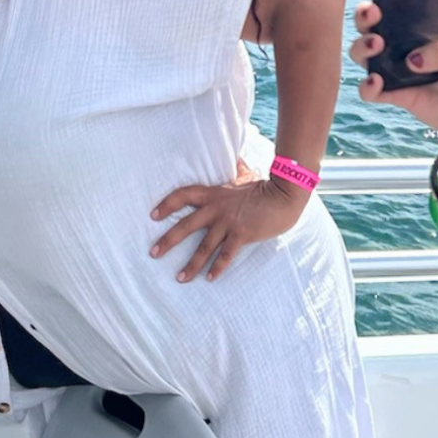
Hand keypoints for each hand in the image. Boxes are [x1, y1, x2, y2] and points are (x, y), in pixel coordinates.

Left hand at [149, 173, 305, 281]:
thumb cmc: (265, 186)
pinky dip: (217, 268)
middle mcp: (216, 209)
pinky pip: (226, 255)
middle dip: (168, 240)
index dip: (167, 204)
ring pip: (204, 247)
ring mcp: (228, 223)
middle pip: (185, 225)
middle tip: (153, 253)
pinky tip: (209, 279)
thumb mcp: (246, 175)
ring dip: (191, 264)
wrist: (284, 195)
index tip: (153, 215)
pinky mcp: (241, 235)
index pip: (183, 195)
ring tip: (179, 278)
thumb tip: (238, 158)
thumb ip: (238, 169)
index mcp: (214, 194)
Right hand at [348, 1, 437, 145]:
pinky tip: (376, 82)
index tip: (377, 6)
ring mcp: (394, 71)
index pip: (393, 10)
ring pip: (363, 56)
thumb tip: (413, 59)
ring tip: (376, 47)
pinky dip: (367, 86)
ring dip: (362, 49)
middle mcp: (400, 47)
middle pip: (369, 28)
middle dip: (363, 20)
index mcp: (418, 31)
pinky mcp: (393, 95)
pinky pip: (371, 91)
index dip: (379, 4)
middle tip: (373, 19)